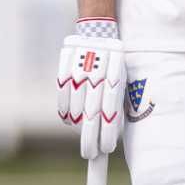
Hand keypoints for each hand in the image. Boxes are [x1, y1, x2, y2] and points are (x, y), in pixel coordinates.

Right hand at [57, 18, 125, 158]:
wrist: (97, 31)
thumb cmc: (114, 61)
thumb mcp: (122, 76)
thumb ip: (118, 100)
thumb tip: (115, 130)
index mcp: (114, 76)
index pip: (110, 111)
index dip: (107, 133)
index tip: (106, 149)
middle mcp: (96, 75)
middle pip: (91, 114)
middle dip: (90, 138)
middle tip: (90, 154)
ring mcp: (79, 72)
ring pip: (75, 109)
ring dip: (78, 126)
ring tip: (83, 135)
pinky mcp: (64, 69)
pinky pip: (62, 99)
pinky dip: (65, 113)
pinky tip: (70, 120)